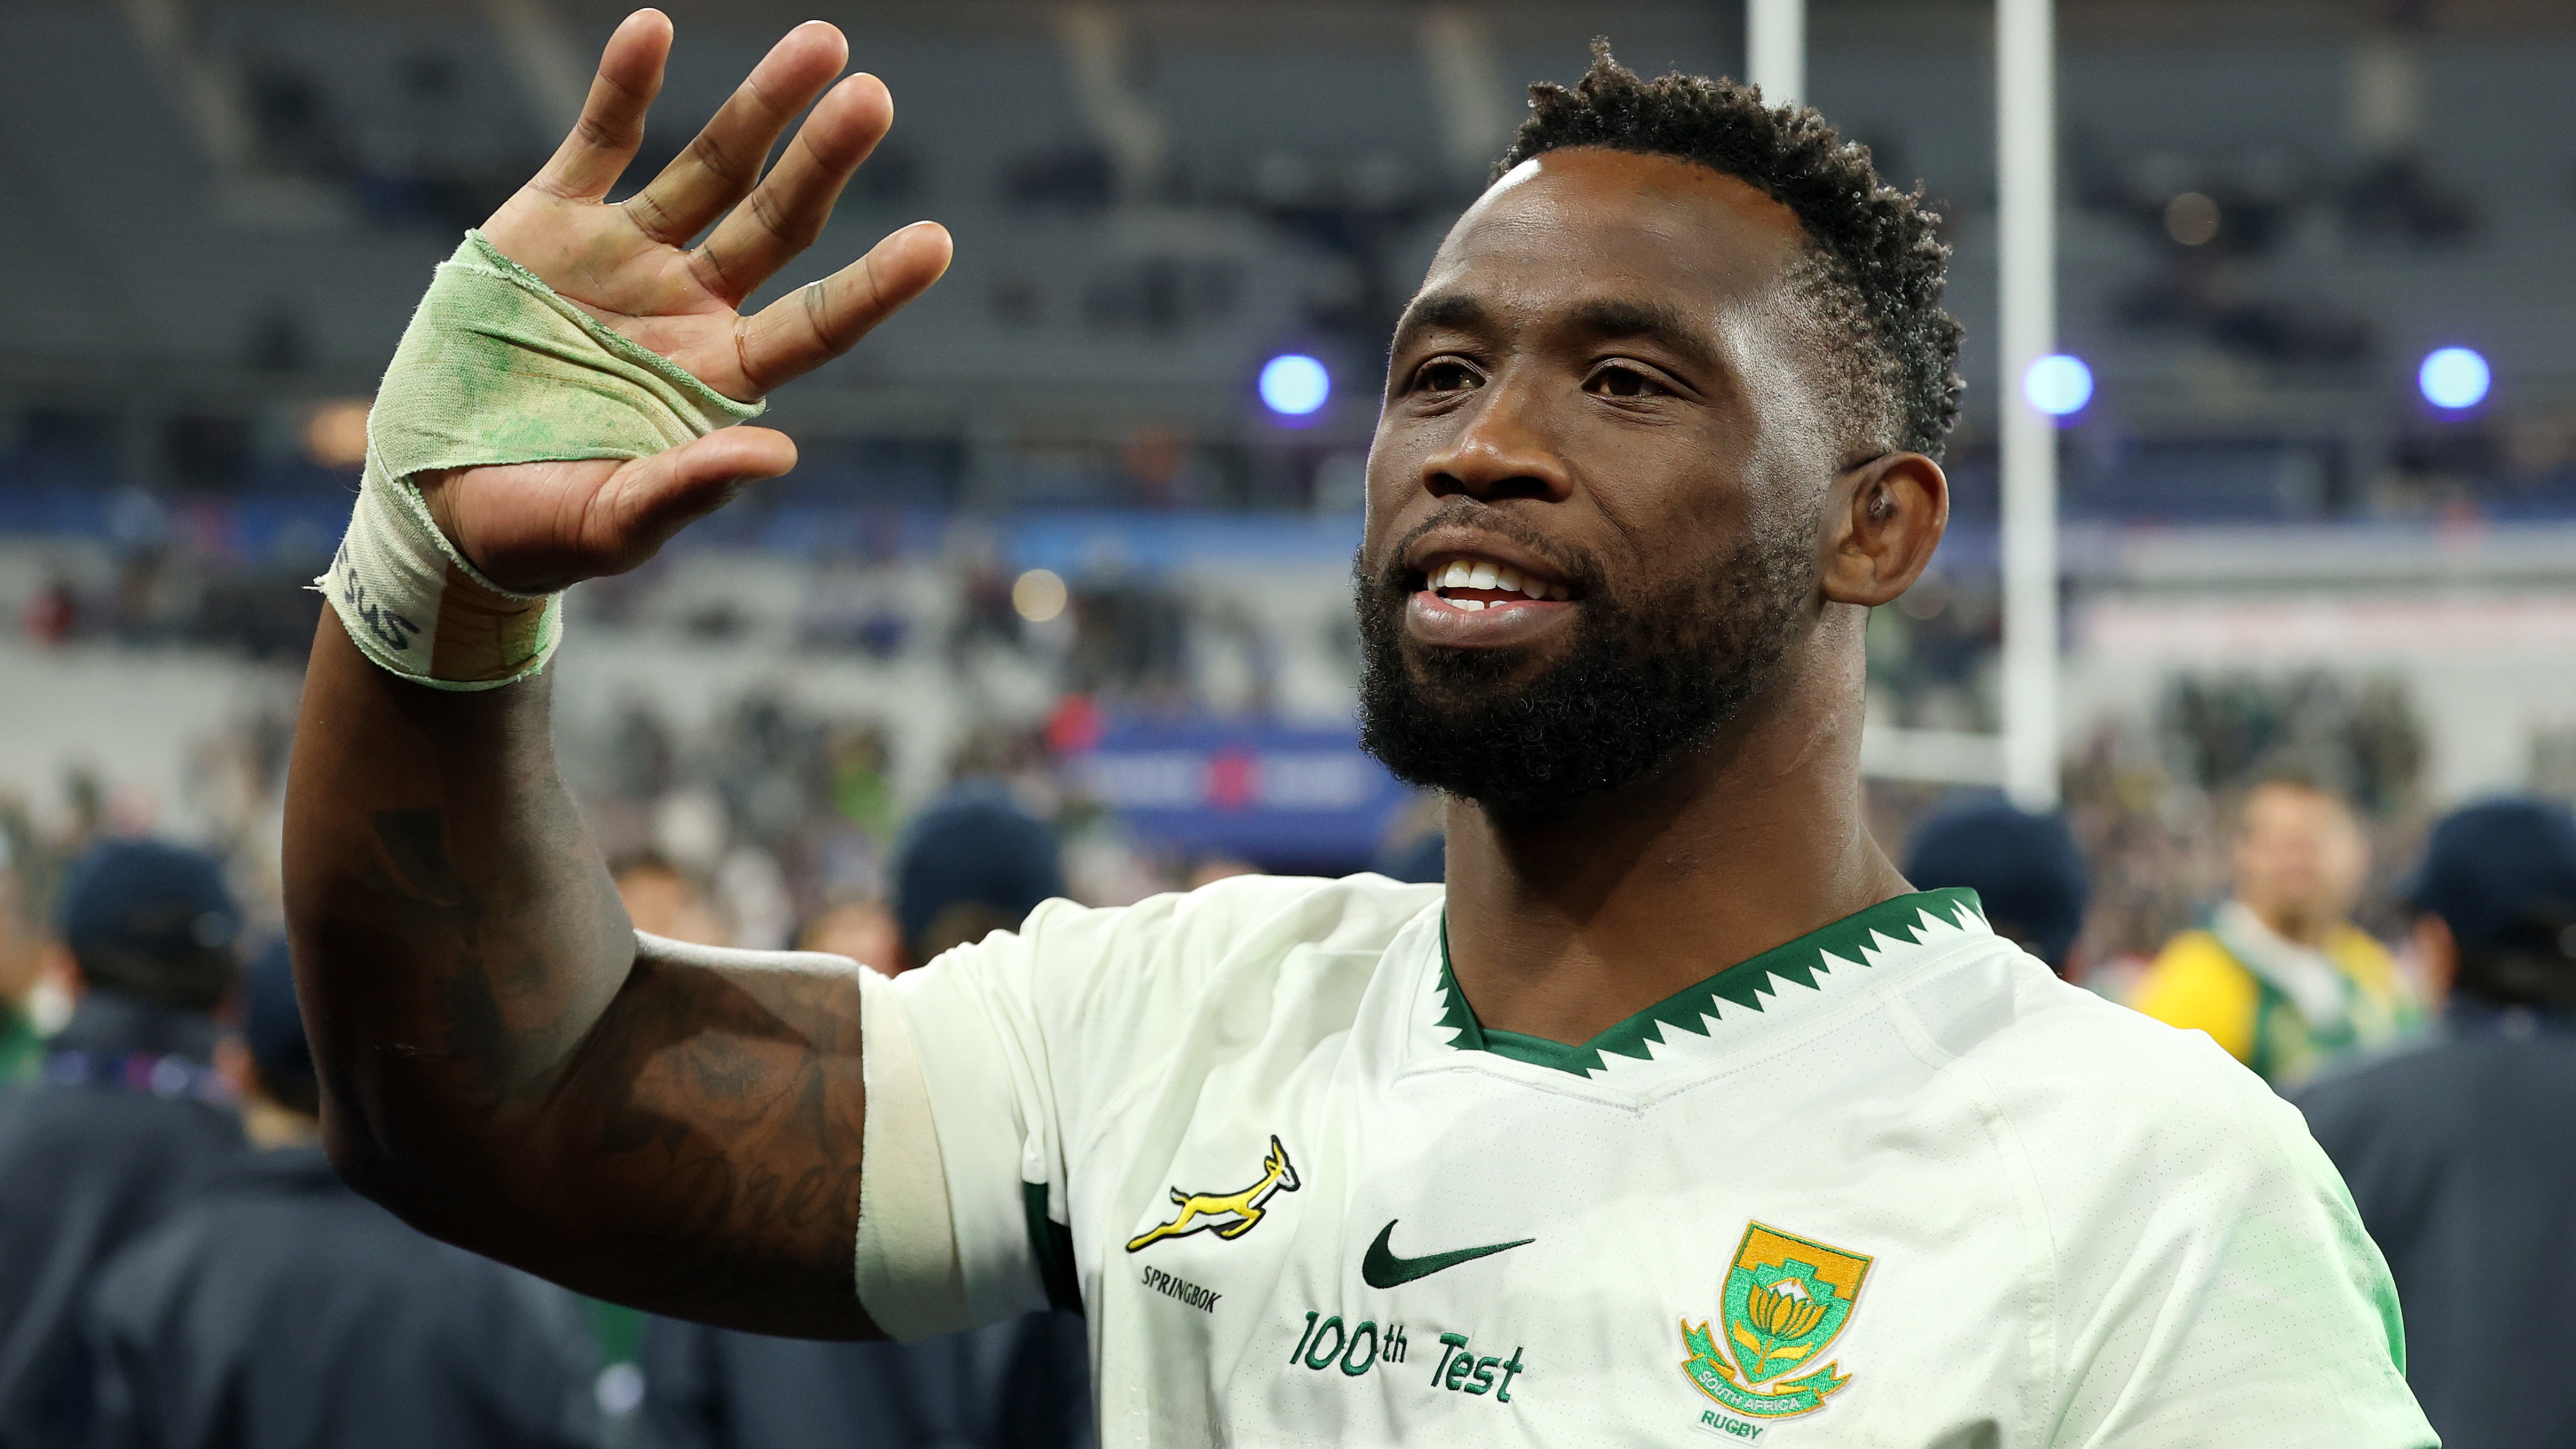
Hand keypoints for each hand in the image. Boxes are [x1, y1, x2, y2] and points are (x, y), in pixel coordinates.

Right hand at [417, 10, 950, 593]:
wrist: (436, 500)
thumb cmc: (535, 530)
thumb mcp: (609, 524)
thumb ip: (688, 488)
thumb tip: (778, 457)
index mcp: (717, 380)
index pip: (817, 326)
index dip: (875, 286)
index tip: (937, 242)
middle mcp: (688, 308)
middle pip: (777, 223)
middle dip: (824, 162)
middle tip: (874, 100)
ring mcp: (625, 258)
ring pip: (711, 167)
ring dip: (761, 106)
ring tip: (823, 42)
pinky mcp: (552, 223)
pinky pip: (599, 140)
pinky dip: (623, 84)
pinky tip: (654, 28)